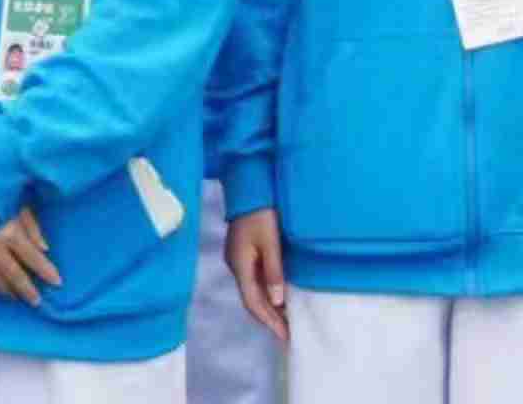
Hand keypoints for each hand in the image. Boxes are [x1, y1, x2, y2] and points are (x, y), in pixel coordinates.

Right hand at [0, 203, 61, 304]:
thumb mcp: (16, 203)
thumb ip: (31, 226)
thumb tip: (44, 247)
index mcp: (10, 233)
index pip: (33, 258)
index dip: (46, 271)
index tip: (57, 282)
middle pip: (15, 274)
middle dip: (28, 289)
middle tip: (37, 301)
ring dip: (8, 290)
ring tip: (17, 298)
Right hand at [225, 207, 289, 342]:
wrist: (248, 186)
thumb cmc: (261, 212)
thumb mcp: (270, 241)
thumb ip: (273, 271)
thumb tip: (278, 301)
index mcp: (239, 265)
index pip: (253, 302)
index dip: (269, 321)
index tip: (285, 336)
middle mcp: (235, 266)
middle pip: (251, 299)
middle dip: (269, 317)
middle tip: (287, 333)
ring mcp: (237, 259)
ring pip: (252, 290)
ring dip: (268, 305)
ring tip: (285, 319)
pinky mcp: (242, 252)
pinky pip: (253, 279)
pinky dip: (266, 291)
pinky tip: (277, 295)